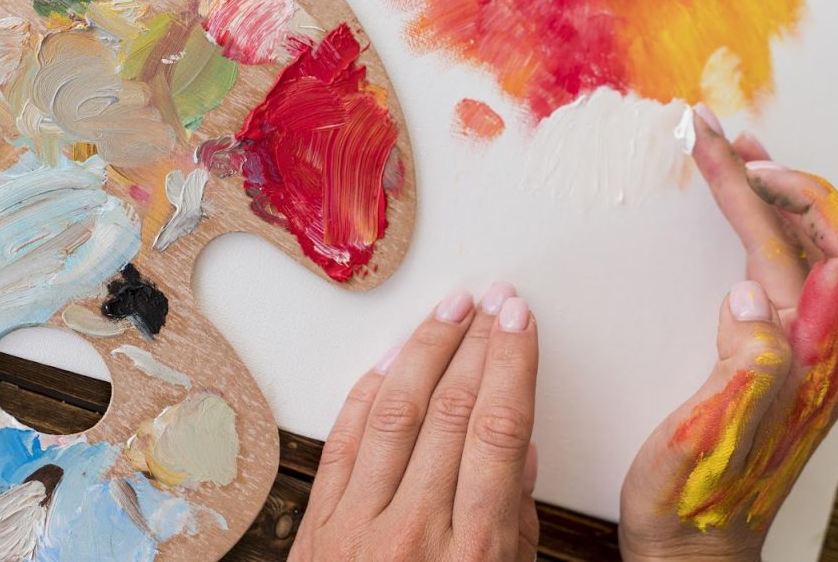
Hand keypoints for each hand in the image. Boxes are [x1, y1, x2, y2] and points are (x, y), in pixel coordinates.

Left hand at [289, 284, 540, 561]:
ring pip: (394, 412)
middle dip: (476, 343)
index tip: (518, 324)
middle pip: (449, 411)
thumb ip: (516, 525)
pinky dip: (369, 390)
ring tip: (450, 310)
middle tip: (494, 302)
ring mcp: (357, 524)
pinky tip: (392, 357)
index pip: (497, 432)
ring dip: (426, 349)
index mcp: (471, 556)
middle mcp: (412, 533)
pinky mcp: (318, 522)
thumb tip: (519, 450)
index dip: (510, 365)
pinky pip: (343, 439)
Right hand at [620, 106, 837, 560]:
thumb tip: (750, 294)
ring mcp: (800, 359)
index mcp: (801, 362)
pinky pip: (790, 279)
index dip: (766, 190)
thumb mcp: (710, 434)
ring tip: (739, 165)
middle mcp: (815, 355)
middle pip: (834, 240)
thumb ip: (745, 365)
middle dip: (787, 178)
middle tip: (731, 143)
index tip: (718, 151)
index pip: (805, 248)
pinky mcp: (777, 364)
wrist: (692, 549)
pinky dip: (768, 236)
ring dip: (784, 201)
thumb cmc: (692, 498)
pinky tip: (740, 232)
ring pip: (818, 256)